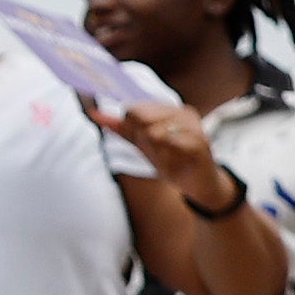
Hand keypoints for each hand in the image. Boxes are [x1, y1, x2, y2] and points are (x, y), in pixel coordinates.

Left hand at [86, 94, 235, 213]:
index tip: (144, 143)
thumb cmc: (172, 160)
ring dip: (155, 152)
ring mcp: (194, 126)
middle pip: (141, 117)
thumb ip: (121, 129)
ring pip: (153, 132)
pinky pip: (170, 144)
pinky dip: (167, 159)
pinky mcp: (200, 142)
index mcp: (169, 110)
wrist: (198, 185)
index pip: (133, 110)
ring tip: (169, 158)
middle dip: (142, 140)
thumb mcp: (143, 144)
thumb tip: (93, 113)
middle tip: (159, 152)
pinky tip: (176, 163)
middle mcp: (183, 113)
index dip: (131, 130)